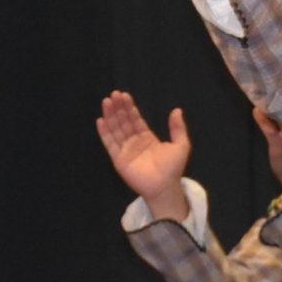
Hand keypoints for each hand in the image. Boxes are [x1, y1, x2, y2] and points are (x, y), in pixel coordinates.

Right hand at [95, 91, 192, 221]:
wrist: (165, 186)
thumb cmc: (173, 167)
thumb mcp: (181, 145)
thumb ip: (178, 128)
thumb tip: (177, 110)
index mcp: (147, 138)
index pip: (136, 120)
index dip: (130, 108)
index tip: (124, 95)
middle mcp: (134, 142)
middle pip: (124, 122)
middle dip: (118, 108)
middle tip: (114, 94)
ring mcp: (125, 151)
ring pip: (116, 130)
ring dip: (110, 116)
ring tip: (106, 102)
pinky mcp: (118, 159)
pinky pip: (110, 144)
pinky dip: (105, 132)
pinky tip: (101, 120)